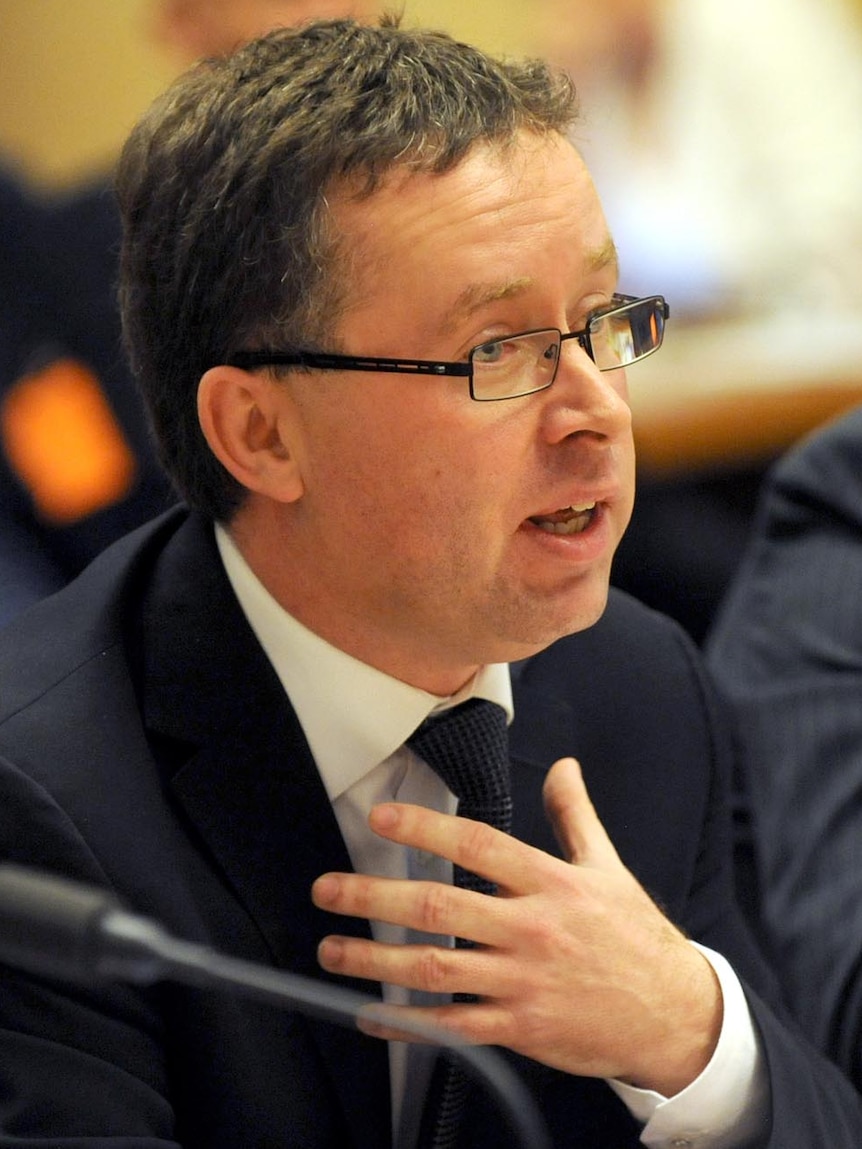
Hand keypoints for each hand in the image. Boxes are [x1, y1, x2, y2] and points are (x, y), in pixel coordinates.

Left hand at [311, 757, 721, 1094]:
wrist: (673, 1015)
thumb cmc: (636, 937)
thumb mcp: (609, 868)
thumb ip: (575, 815)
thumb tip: (564, 766)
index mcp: (551, 884)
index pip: (478, 846)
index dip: (426, 829)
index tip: (381, 817)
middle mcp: (532, 930)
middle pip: (441, 907)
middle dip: (374, 897)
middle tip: (327, 889)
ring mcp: (523, 982)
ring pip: (437, 968)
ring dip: (375, 960)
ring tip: (331, 949)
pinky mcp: (522, 1028)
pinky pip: (455, 1026)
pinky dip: (410, 1023)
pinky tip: (372, 1016)